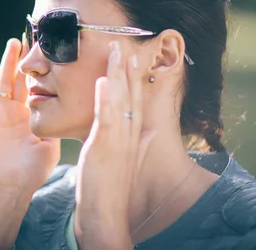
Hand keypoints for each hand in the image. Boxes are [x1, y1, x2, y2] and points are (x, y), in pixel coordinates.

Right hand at [0, 37, 60, 194]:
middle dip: (26, 59)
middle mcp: (16, 112)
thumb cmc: (33, 170)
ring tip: (15, 41)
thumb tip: (74, 110)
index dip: (41, 70)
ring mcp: (0, 113)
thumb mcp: (51, 143)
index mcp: (31, 116)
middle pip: (21, 79)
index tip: (50, 52)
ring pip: (4, 80)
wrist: (11, 186)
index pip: (37, 86)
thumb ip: (56, 125)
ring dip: (9, 62)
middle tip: (33, 38)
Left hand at [74, 41, 156, 248]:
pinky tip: (103, 79)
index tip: (133, 56)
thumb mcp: (129, 159)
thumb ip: (141, 143)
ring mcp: (119, 138)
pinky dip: (106, 97)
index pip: (135, 99)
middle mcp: (130, 132)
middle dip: (128, 67)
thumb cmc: (113, 186)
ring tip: (117, 50)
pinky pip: (106, 117)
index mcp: (133, 134)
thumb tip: (152, 130)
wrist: (106, 212)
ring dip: (119, 73)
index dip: (135, 77)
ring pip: (120, 99)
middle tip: (125, 42)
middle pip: (131, 94)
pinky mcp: (105, 146)